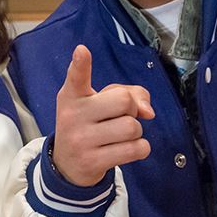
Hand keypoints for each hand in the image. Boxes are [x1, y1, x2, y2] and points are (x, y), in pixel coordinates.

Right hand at [52, 45, 154, 186]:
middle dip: (131, 109)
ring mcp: (82, 140)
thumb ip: (128, 93)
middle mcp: (73, 115)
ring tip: (119, 135)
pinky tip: (125, 149)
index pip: (76, 77)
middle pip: (124, 101)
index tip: (82, 51)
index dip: (80, 63)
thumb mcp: (99, 102)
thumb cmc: (89, 125)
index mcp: (72, 95)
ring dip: (135, 131)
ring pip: (132, 127)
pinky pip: (136, 149)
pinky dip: (140, 148)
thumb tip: (148, 111)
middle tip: (117, 117)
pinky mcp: (93, 162)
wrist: (67, 165)